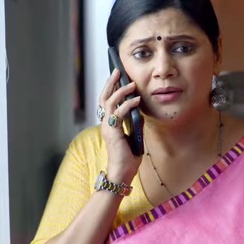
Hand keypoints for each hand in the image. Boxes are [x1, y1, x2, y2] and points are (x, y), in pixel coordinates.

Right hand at [99, 69, 142, 183]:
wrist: (122, 172)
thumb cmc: (127, 158)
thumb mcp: (134, 137)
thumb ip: (134, 124)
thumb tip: (139, 113)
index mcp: (110, 124)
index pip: (108, 102)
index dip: (112, 89)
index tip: (119, 78)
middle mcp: (106, 124)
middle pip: (104, 98)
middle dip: (111, 83)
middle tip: (118, 71)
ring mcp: (108, 127)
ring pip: (109, 102)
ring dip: (120, 91)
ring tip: (130, 84)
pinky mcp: (113, 131)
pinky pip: (119, 113)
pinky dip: (128, 105)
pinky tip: (137, 100)